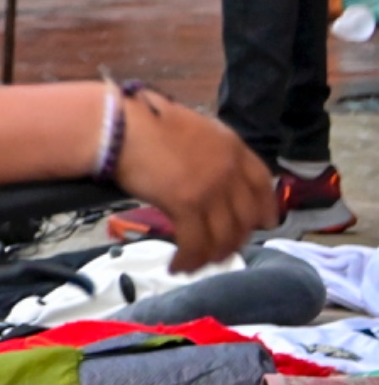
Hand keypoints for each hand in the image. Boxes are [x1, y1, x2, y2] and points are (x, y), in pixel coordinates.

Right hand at [111, 88, 276, 269]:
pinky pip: (196, 243)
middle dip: (236, 239)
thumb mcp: (192, 127)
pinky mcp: (186, 205)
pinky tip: (179, 265)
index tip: (264, 224)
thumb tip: (207, 175)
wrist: (118, 125)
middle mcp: (228, 170)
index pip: (263, 184)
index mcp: (231, 146)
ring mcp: (209, 189)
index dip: (266, 208)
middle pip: (246, 217)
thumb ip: (209, 151)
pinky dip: (189, 260)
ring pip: (224, 236)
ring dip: (212, 255)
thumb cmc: (144, 119)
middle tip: (222, 250)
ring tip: (198, 263)